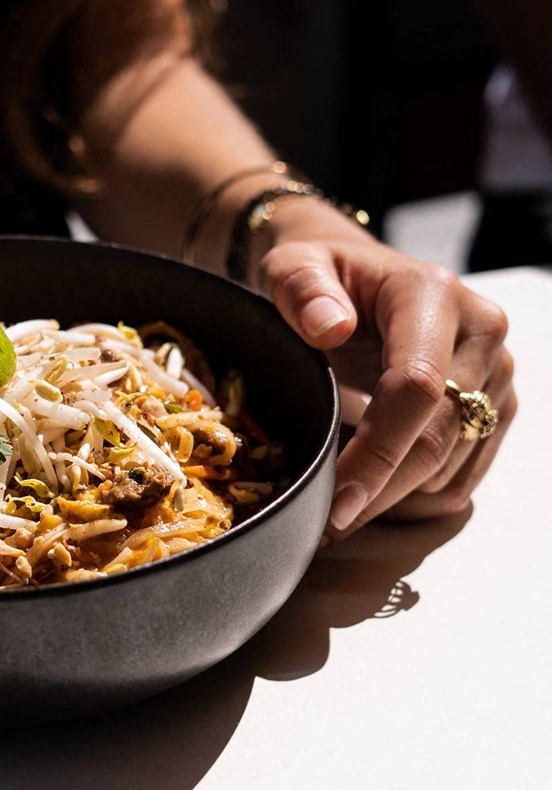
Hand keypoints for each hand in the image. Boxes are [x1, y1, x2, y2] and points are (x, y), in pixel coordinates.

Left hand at [255, 201, 515, 539]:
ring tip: (339, 499)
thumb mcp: (293, 265)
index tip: (336, 500)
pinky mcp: (497, 405)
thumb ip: (301, 288)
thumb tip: (331, 327)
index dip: (378, 453)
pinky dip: (415, 493)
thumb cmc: (320, 276)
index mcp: (433, 296)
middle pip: (440, 437)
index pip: (418, 388)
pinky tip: (371, 486)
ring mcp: (497, 373)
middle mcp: (481, 332)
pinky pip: (463, 474)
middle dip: (382, 491)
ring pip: (453, 465)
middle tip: (325, 524)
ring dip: (394, 495)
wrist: (357, 277)